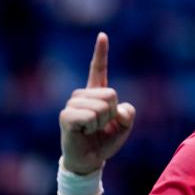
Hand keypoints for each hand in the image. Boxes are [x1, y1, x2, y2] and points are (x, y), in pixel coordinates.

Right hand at [59, 33, 135, 174]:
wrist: (90, 159)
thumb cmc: (105, 140)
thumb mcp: (124, 125)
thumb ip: (128, 113)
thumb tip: (119, 109)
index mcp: (97, 93)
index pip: (99, 69)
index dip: (101, 52)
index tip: (102, 35)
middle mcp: (83, 95)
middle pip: (111, 94)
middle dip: (113, 113)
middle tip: (101, 125)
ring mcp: (73, 105)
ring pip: (101, 106)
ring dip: (102, 122)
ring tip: (92, 129)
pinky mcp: (66, 117)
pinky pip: (89, 116)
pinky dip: (92, 127)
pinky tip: (83, 132)